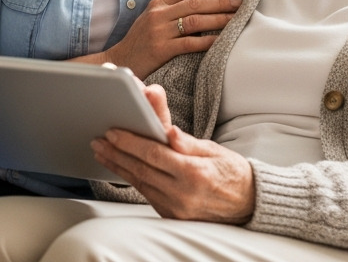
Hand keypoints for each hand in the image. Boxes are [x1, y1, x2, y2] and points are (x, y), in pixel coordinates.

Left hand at [92, 125, 254, 224]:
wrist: (248, 204)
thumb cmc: (232, 172)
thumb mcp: (214, 150)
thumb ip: (188, 142)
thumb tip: (170, 131)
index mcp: (194, 173)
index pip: (153, 154)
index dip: (130, 142)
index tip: (112, 132)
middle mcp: (183, 193)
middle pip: (141, 169)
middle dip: (116, 153)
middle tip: (98, 141)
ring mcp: (176, 208)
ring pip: (140, 183)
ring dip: (119, 166)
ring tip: (103, 152)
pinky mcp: (172, 216)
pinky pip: (147, 194)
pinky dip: (132, 179)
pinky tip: (122, 168)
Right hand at [96, 0, 239, 76]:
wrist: (120, 60)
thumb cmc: (140, 40)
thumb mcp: (152, 18)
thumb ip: (171, 9)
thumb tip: (199, 2)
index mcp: (158, 3)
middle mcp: (159, 14)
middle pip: (196, 3)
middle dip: (221, 2)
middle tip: (240, 3)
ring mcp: (160, 31)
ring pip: (196, 20)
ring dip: (219, 19)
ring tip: (236, 19)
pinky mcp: (162, 49)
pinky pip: (190, 43)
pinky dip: (208, 41)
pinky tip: (221, 40)